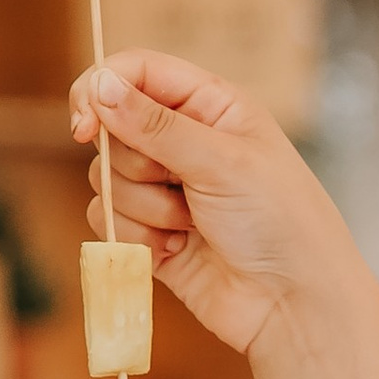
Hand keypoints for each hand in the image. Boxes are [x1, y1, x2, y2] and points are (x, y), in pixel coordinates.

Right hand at [69, 52, 359, 360]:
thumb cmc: (281, 223)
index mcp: (211, 106)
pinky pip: (109, 221)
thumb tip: (100, 85)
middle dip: (135, 164)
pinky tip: (178, 250)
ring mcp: (167, 189)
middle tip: (178, 186)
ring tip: (191, 225)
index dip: (102, 91)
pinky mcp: (152, 233)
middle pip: (113, 128)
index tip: (84, 125)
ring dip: (143, 207)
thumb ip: (156, 125)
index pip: (136, 72)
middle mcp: (186, 141)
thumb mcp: (222, 161)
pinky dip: (137, 237)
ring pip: (106, 179)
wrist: (293, 306)